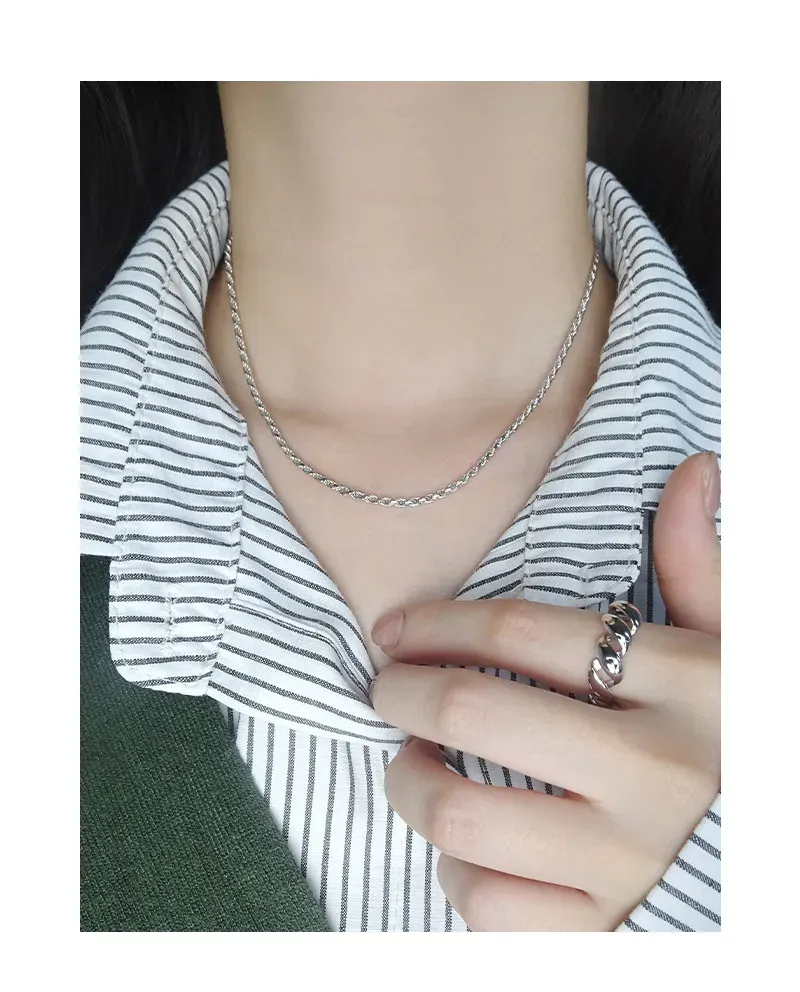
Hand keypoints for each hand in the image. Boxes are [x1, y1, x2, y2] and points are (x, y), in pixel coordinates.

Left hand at [369, 452, 719, 930]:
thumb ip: (702, 566)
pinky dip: (458, 873)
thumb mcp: (735, 650)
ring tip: (414, 765)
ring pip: (461, 815)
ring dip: (411, 784)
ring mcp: (631, 860)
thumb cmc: (738, 745)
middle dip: (402, 692)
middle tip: (387, 691)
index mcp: (685, 684)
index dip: (436, 623)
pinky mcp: (606, 932)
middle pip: (474, 710)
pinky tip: (472, 849)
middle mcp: (656, 770)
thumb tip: (692, 470)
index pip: (523, 631)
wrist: (778, 882)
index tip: (395, 630)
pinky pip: (486, 903)